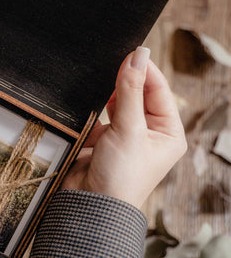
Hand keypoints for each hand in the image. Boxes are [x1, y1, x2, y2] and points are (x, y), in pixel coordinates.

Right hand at [62, 47, 186, 208]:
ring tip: (100, 91)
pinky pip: (99, 116)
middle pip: (138, 95)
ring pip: (116, 103)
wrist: (90, 204)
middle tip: (112, 66)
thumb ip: (129, 91)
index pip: (158, 91)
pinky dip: (93, 113)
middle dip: (125, 83)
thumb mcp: (129, 129)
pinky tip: (89, 111)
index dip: (145, 71)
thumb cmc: (121, 177)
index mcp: (168, 133)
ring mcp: (125, 136)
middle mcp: (149, 133)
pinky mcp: (103, 139)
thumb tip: (137, 57)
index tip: (131, 53)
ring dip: (107, 98)